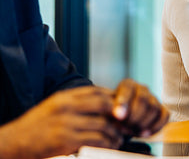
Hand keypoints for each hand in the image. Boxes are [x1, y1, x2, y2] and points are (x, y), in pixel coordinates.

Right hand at [0, 86, 122, 158]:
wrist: (13, 143)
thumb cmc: (36, 126)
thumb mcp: (55, 106)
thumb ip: (77, 102)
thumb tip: (104, 102)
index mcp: (65, 97)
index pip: (97, 91)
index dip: (114, 99)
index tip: (123, 108)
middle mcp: (66, 107)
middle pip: (104, 104)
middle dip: (119, 114)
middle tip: (126, 122)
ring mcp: (66, 123)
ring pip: (103, 124)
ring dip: (116, 133)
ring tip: (119, 138)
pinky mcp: (66, 141)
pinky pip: (96, 140)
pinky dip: (107, 143)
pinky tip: (110, 145)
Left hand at [111, 79, 169, 136]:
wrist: (120, 122)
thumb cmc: (111, 115)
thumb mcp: (106, 110)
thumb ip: (110, 110)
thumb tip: (118, 114)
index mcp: (128, 85)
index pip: (128, 89)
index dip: (124, 102)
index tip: (118, 116)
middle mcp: (142, 89)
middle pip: (143, 100)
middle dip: (133, 116)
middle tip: (124, 128)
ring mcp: (154, 99)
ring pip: (154, 108)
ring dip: (142, 123)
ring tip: (131, 132)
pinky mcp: (162, 110)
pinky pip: (164, 116)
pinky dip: (155, 127)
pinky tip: (144, 134)